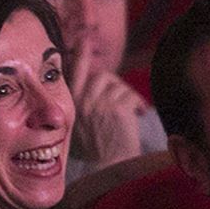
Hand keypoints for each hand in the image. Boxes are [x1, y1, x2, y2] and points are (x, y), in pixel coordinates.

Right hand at [67, 36, 144, 166]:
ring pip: (118, 85)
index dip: (82, 54)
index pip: (75, 73)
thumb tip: (97, 84)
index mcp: (72, 105)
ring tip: (130, 113)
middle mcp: (82, 102)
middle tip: (123, 99)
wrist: (109, 169)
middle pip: (102, 75)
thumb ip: (86, 104)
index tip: (85, 39)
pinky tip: (138, 115)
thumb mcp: (82, 125)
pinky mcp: (117, 109)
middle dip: (116, 84)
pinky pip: (130, 95)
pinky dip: (138, 104)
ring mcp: (99, 104)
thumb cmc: (98, 151)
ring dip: (127, 96)